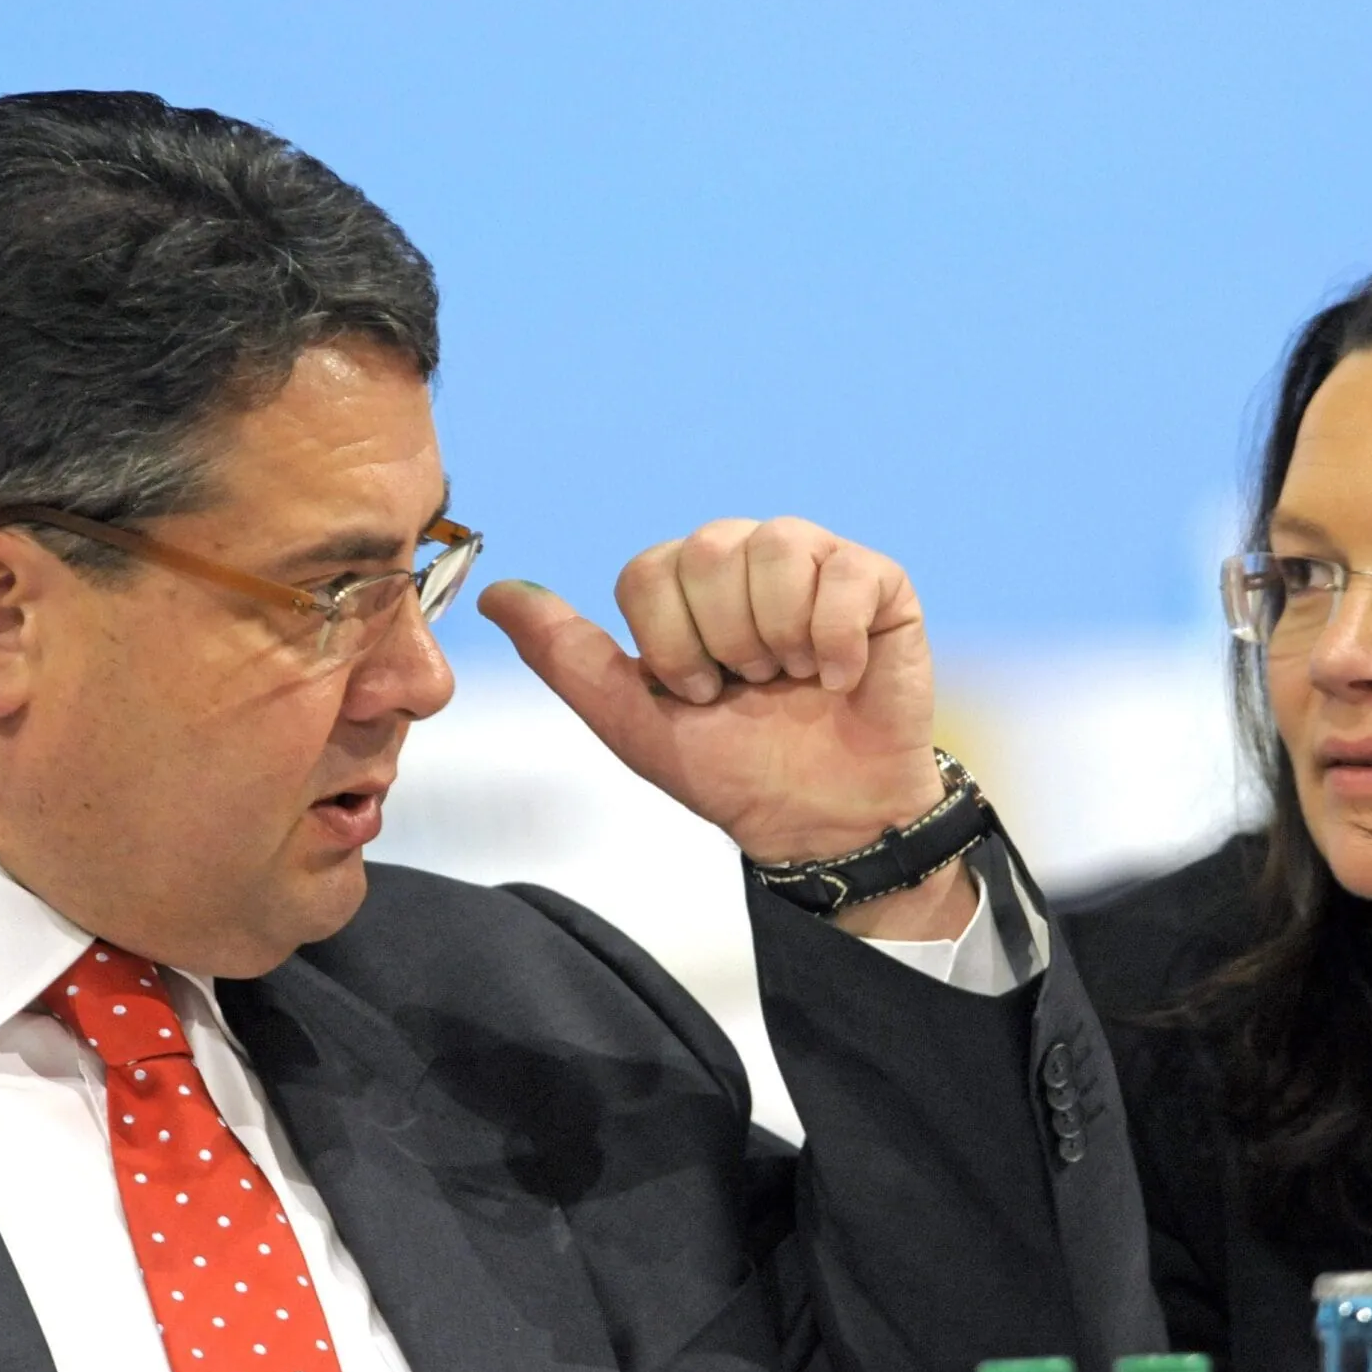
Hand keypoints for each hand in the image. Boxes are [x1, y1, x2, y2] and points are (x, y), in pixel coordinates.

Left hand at [480, 518, 975, 934]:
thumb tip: (493, 595)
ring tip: (794, 679)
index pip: (647, 572)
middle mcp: (748, 556)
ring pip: (774, 551)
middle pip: (706, 553)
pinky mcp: (878, 583)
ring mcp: (816, 563)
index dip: (668, 646)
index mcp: (686, 582)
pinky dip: (834, 643)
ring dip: (777, 640)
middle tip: (750, 688)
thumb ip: (566, 655)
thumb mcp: (634, 721)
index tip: (699, 695)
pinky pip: (843, 576)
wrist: (822, 821)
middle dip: (722, 645)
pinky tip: (838, 679)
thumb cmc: (732, 770)